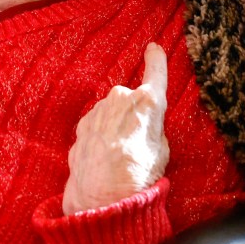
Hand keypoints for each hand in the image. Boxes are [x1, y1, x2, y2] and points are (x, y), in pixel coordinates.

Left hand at [62, 42, 169, 215]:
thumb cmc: (140, 175)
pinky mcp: (82, 123)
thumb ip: (154, 128)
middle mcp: (120, 98)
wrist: (102, 196)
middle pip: (131, 101)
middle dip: (133, 115)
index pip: (155, 73)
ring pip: (112, 113)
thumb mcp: (162, 150)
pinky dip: (102, 137)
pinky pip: (98, 125)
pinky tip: (104, 158)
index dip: (157, 60)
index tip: (154, 47)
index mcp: (147, 102)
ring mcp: (98, 109)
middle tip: (138, 143)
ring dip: (116, 127)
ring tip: (120, 156)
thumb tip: (146, 123)